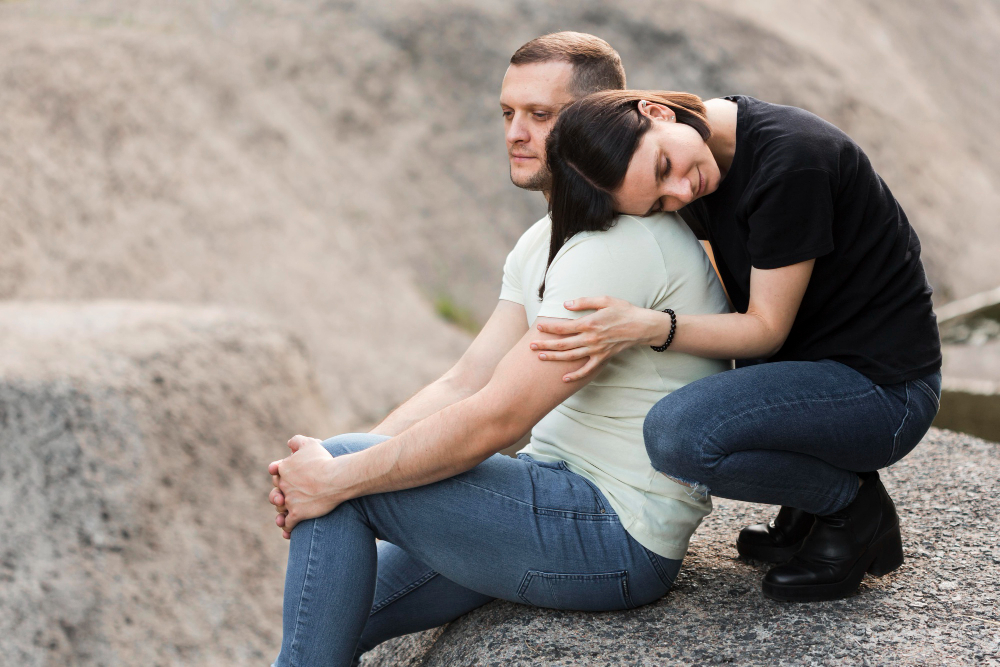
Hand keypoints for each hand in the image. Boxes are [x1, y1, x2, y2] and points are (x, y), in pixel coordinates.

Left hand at [267, 435, 341, 537]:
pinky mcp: (297, 514)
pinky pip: (288, 524)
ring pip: (280, 508)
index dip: (279, 474)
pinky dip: (287, 528)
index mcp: (284, 468)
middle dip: (279, 494)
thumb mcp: (310, 444)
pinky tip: (289, 530)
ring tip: (283, 514)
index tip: (285, 476)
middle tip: (284, 496)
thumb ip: (297, 441)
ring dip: (281, 511)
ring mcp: (289, 500)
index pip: (275, 472)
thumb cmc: (324, 460)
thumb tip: (289, 444)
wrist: (336, 478)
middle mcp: (284, 485)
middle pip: (276, 491)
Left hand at [531, 296, 654, 381]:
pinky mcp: (603, 358)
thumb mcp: (605, 300)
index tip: (538, 327)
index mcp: (589, 323)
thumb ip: (584, 302)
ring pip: (571, 356)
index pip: (564, 327)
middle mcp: (590, 339)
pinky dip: (576, 375)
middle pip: (563, 344)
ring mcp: (596, 350)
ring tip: (540, 357)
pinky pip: (587, 369)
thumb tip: (565, 304)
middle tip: (530, 345)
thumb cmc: (624, 311)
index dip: (549, 327)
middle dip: (545, 345)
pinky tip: (564, 379)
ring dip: (554, 358)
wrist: (642, 326)